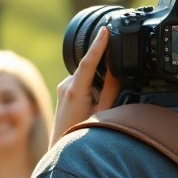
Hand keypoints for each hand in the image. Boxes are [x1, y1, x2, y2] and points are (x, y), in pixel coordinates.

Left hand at [52, 26, 121, 145]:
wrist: (61, 147)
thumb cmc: (83, 133)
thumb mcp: (103, 113)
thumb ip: (110, 90)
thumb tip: (116, 69)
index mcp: (75, 91)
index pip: (87, 61)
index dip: (98, 44)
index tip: (105, 30)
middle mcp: (66, 86)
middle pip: (89, 67)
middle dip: (103, 70)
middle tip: (110, 90)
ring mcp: (63, 87)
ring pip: (86, 75)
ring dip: (97, 81)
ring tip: (99, 104)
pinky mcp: (64, 90)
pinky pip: (81, 81)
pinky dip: (91, 85)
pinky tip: (94, 103)